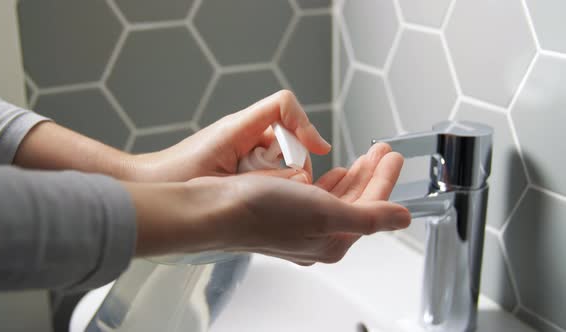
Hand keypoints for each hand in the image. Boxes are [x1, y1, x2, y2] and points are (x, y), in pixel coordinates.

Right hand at [124, 143, 409, 263]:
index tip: (393, 155)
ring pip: (337, 197)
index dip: (386, 179)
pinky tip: (329, 170)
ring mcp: (298, 224)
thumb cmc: (259, 211)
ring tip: (365, 156)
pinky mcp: (281, 212)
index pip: (372, 207)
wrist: (211, 209)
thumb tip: (403, 219)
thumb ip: (370, 215)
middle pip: (356, 202)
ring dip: (353, 175)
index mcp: (331, 241)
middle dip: (372, 174)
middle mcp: (316, 236)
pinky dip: (328, 180)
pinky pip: (315, 195)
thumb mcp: (325, 212)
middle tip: (383, 151)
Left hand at [128, 90, 330, 182]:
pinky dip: (269, 181)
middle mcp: (241, 130)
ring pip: (280, 155)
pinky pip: (267, 166)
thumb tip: (299, 180)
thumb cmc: (174, 179)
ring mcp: (240, 144)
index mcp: (237, 128)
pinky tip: (255, 198)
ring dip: (281, 176)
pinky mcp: (238, 159)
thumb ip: (263, 179)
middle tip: (287, 190)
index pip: (283, 105)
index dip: (305, 125)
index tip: (319, 150)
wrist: (149, 183)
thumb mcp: (223, 183)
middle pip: (288, 135)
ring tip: (264, 197)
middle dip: (295, 163)